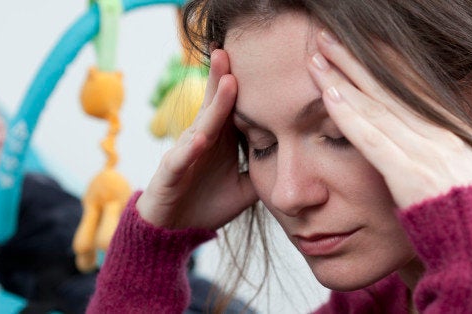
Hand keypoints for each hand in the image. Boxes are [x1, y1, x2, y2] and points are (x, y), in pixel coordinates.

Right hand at [137, 49, 257, 229]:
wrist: (175, 229)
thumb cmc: (207, 203)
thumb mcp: (245, 189)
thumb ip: (265, 172)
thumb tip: (300, 166)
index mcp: (220, 140)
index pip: (233, 107)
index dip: (244, 85)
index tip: (262, 60)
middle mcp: (202, 139)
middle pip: (215, 104)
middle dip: (224, 76)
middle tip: (234, 47)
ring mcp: (186, 153)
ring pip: (202, 124)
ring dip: (214, 103)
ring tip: (227, 80)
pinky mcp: (172, 173)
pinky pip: (182, 159)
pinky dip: (191, 149)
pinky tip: (202, 138)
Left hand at [307, 30, 471, 208]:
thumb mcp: (469, 171)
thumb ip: (445, 149)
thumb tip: (430, 134)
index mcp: (455, 130)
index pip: (411, 85)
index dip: (382, 61)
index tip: (359, 43)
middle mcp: (439, 133)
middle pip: (387, 87)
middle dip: (354, 60)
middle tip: (326, 38)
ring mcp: (425, 151)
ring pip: (375, 106)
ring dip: (342, 79)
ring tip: (316, 58)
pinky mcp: (409, 173)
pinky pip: (373, 138)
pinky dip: (349, 116)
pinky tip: (328, 95)